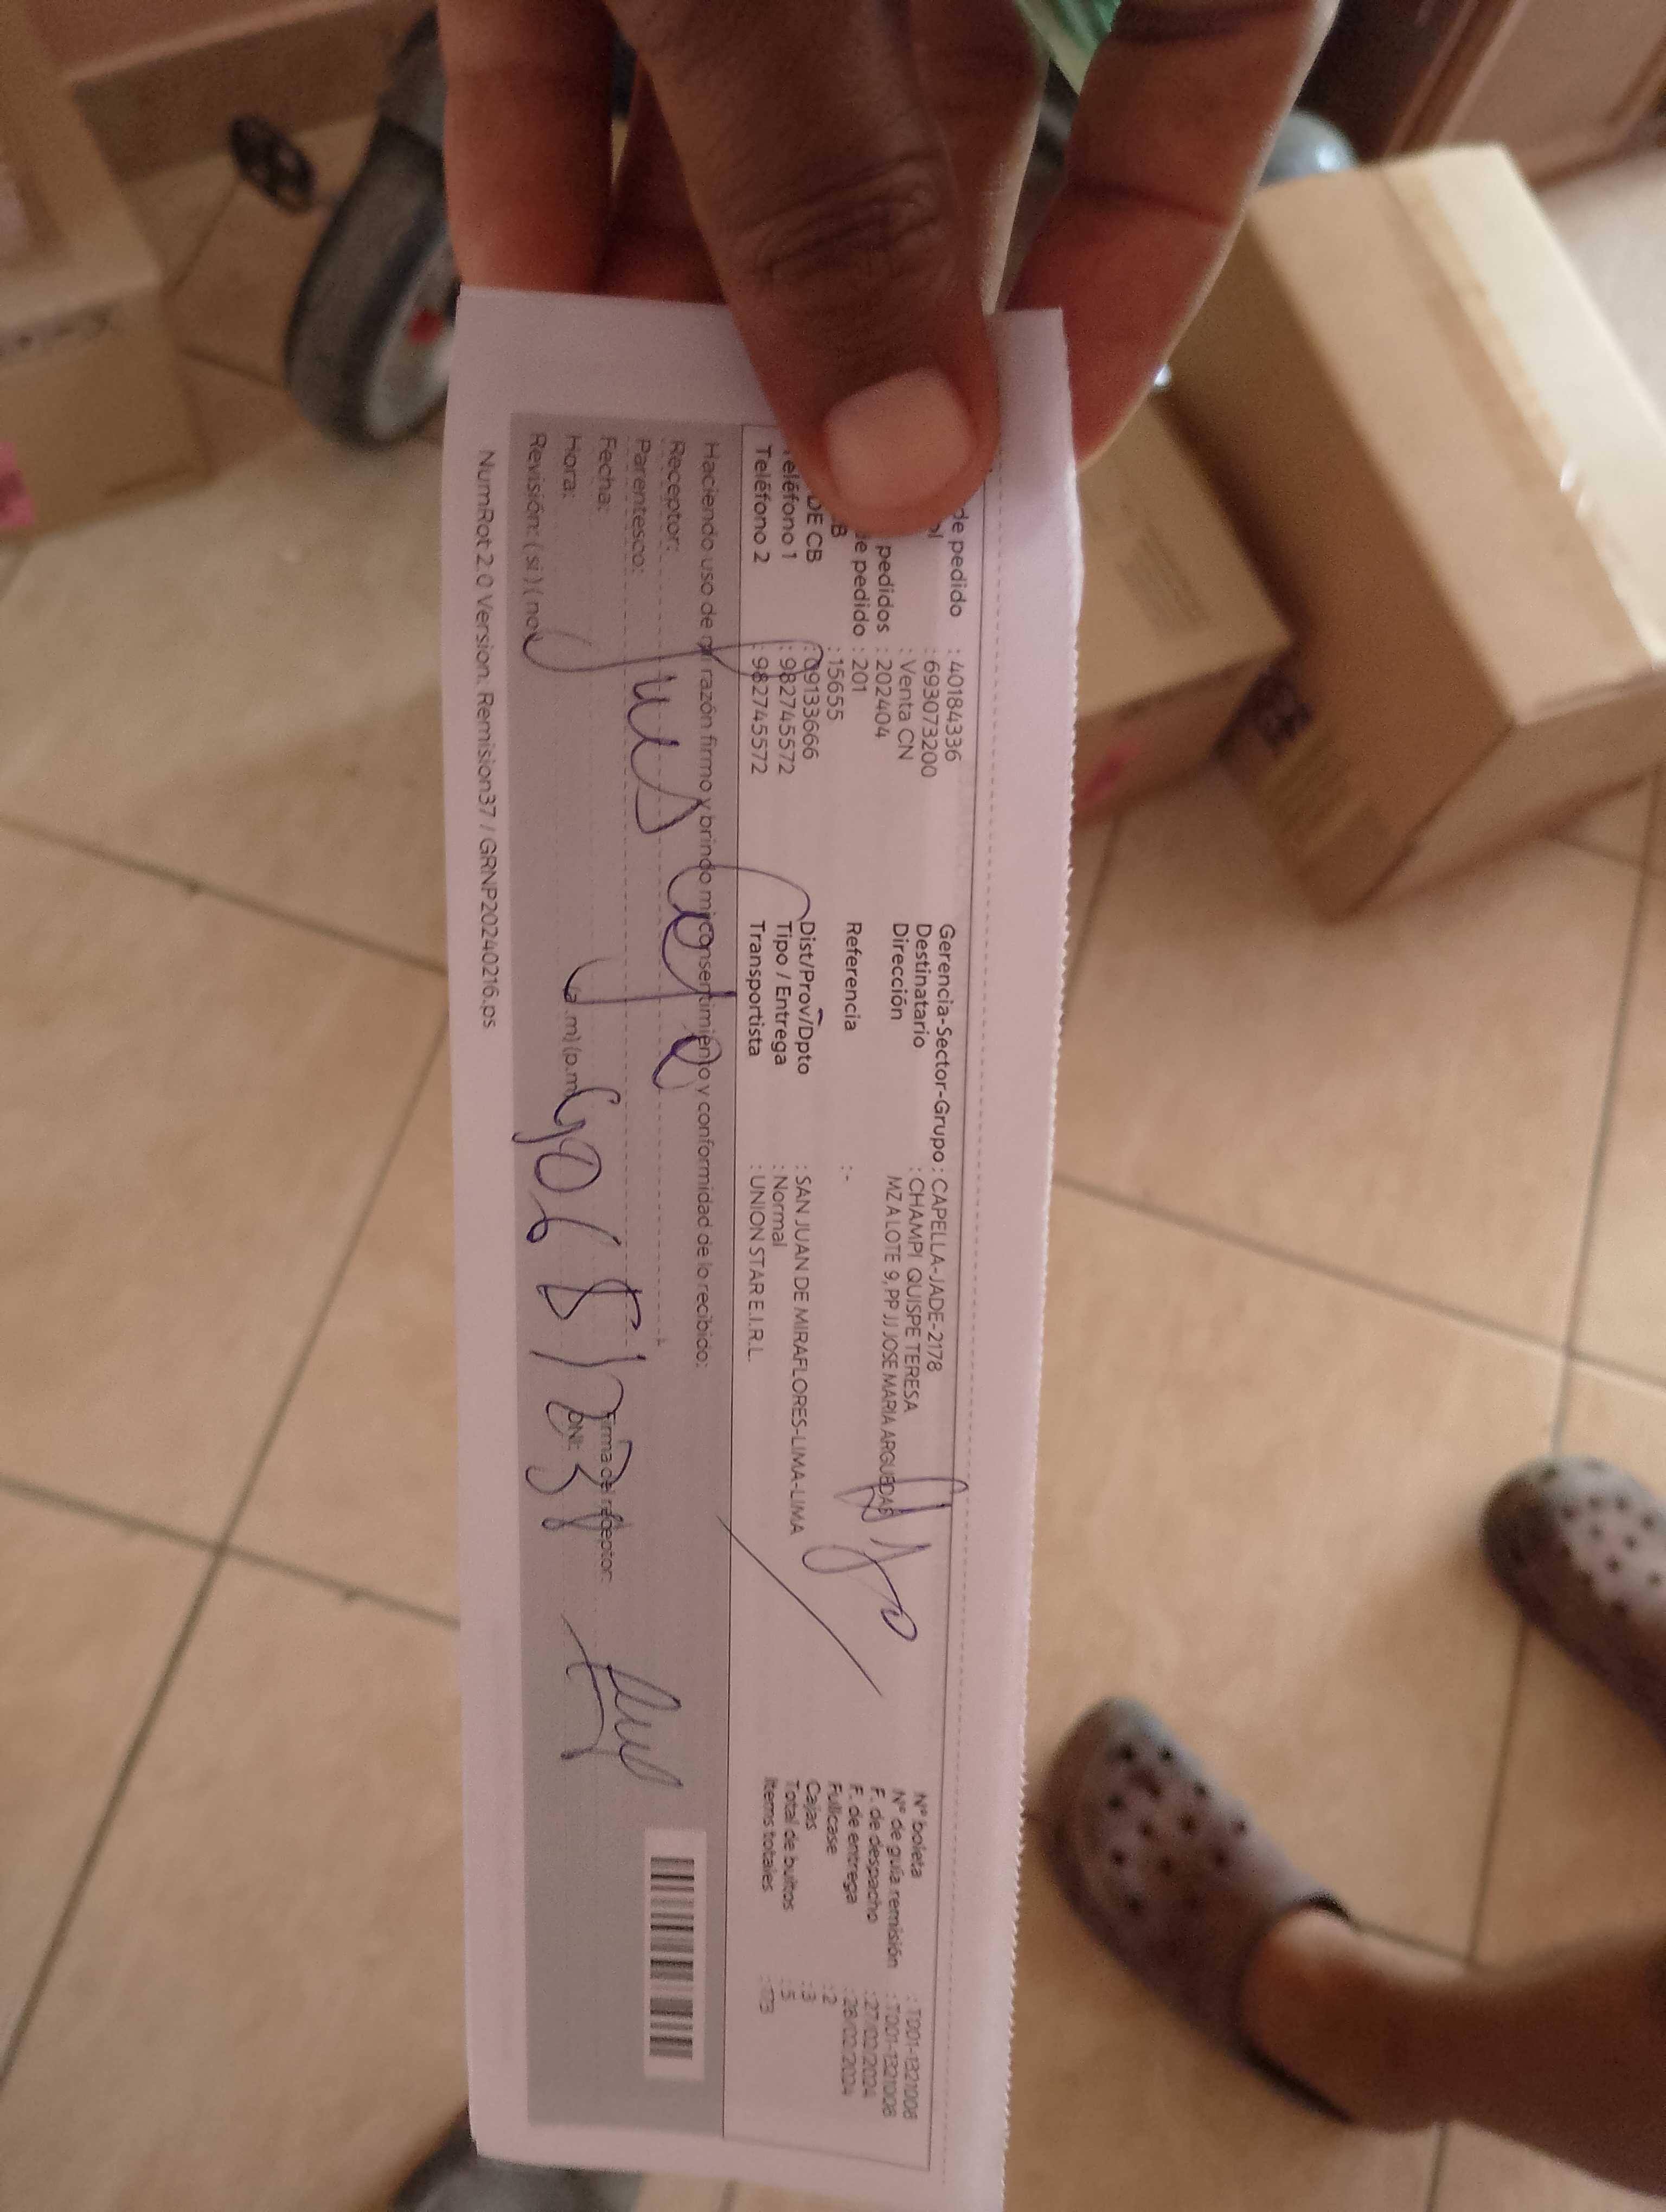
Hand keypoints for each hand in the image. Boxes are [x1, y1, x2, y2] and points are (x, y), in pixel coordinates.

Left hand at [436, 0, 1333, 533]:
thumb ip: (837, 177)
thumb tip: (899, 467)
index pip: (1205, 56)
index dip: (1144, 254)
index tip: (1037, 446)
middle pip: (941, 115)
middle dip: (850, 317)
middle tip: (795, 514)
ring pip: (746, 79)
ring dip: (677, 265)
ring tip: (634, 453)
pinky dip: (531, 130)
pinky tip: (516, 290)